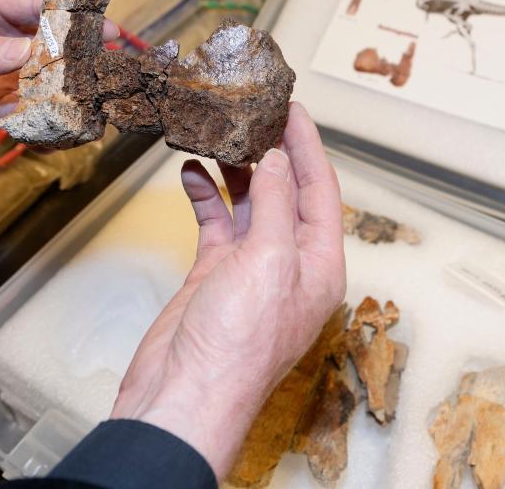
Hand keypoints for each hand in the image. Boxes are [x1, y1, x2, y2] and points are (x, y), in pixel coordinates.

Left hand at [0, 0, 118, 154]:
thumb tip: (31, 53)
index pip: (28, 5)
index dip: (68, 14)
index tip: (104, 24)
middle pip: (41, 44)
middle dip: (77, 53)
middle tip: (113, 66)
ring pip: (36, 80)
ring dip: (64, 88)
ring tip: (98, 97)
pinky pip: (18, 112)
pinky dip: (40, 117)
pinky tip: (62, 121)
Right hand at [111, 103, 345, 479]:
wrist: (184, 395)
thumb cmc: (236, 345)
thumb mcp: (269, 261)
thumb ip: (275, 205)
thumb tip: (277, 161)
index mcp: (319, 262)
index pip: (320, 190)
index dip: (307, 146)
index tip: (292, 109)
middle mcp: (289, 262)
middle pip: (286, 191)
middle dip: (270, 150)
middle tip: (253, 110)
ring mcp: (250, 268)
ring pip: (249, 203)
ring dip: (234, 169)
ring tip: (220, 132)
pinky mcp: (215, 273)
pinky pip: (214, 223)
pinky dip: (203, 195)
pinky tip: (189, 171)